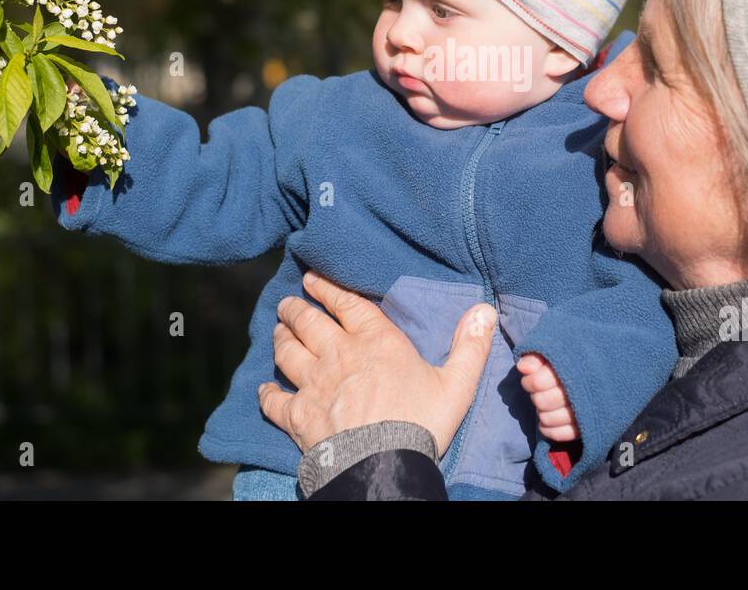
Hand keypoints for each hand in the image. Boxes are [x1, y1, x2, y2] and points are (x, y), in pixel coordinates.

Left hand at [259, 270, 498, 455]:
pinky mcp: (298, 415)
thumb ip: (470, 346)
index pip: (346, 304)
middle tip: (287, 302)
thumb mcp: (457, 384)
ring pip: (287, 352)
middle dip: (295, 308)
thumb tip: (484, 310)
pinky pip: (273, 400)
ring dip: (280, 338)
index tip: (312, 279)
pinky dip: (266, 393)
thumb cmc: (421, 423)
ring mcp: (314, 385)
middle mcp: (339, 355)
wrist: (383, 467)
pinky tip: (264, 389)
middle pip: (308, 322)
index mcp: (376, 341)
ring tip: (277, 331)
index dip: (327, 289)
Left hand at [517, 353, 579, 442]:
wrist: (604, 371)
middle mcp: (581, 392)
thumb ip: (538, 356)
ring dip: (543, 413)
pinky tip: (548, 420)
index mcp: (574, 369)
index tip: (531, 377)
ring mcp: (586, 412)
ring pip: (550, 419)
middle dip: (537, 396)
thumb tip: (523, 367)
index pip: (539, 382)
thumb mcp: (557, 351)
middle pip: (543, 402)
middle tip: (542, 391)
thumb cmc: (575, 361)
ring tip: (548, 404)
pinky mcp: (588, 428)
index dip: (529, 381)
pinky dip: (550, 430)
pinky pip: (562, 434)